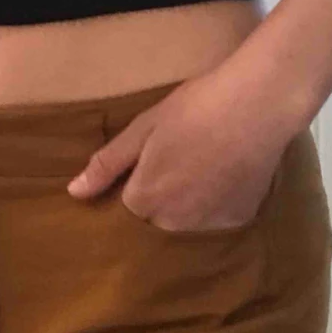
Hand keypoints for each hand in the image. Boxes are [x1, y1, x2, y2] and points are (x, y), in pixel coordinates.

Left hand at [66, 64, 300, 232]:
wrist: (257, 107)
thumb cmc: (195, 109)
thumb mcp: (143, 128)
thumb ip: (108, 165)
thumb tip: (74, 193)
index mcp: (145, 200)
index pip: (128, 208)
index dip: (138, 184)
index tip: (151, 163)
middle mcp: (173, 223)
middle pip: (158, 220)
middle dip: (162, 198)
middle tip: (182, 160)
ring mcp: (208, 225)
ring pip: (187, 223)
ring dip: (190, 204)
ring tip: (206, 167)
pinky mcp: (237, 221)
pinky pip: (218, 220)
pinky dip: (219, 203)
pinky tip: (228, 175)